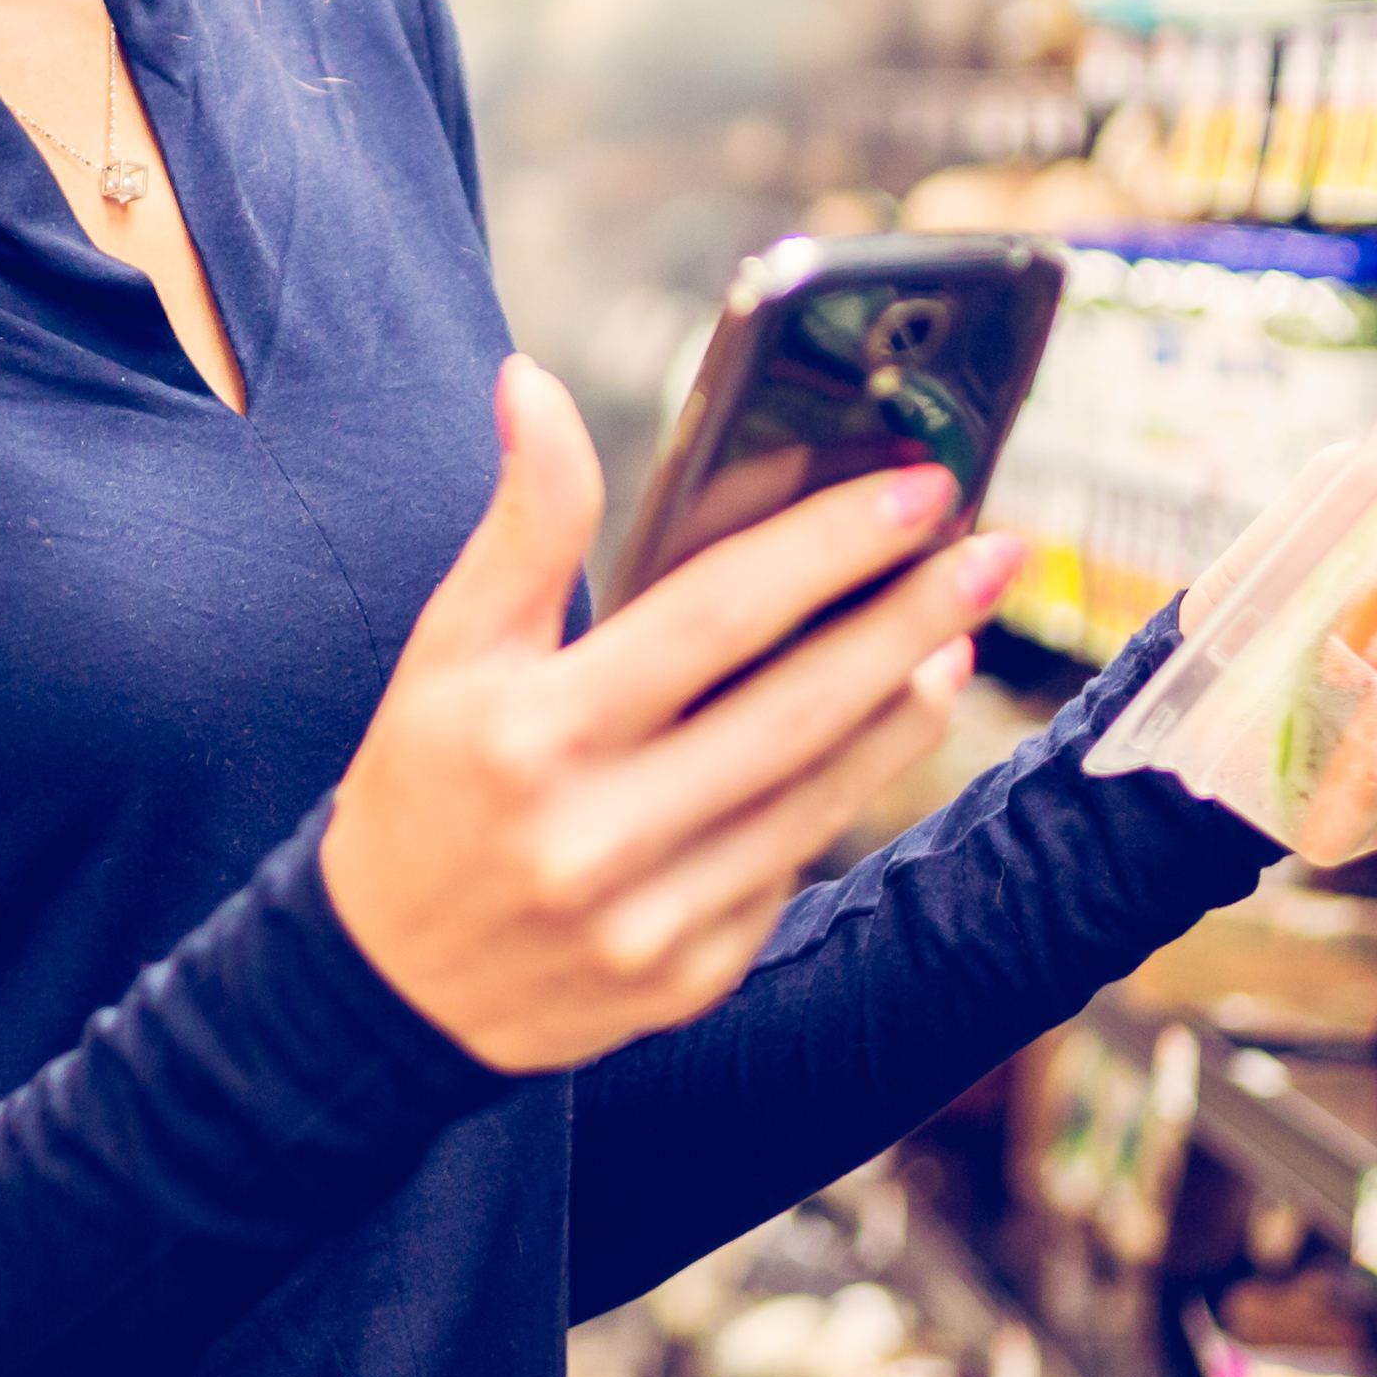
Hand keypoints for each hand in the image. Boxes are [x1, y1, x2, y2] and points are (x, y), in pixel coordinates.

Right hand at [323, 358, 1020, 1074]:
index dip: (827, 546)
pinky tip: (880, 729)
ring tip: (955, 631)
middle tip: (991, 553)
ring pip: (818, 795)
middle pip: (797, 707)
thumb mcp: (444, 652)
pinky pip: (790, 868)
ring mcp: (651, 922)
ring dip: (904, 706)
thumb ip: (516, 525)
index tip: (917, 488)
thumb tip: (533, 386)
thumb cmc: (420, 792)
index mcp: (532, 735)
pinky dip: (842, 791)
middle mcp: (596, 835)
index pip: (713, 619)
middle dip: (911, 618)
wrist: (385, 990)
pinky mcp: (690, 979)